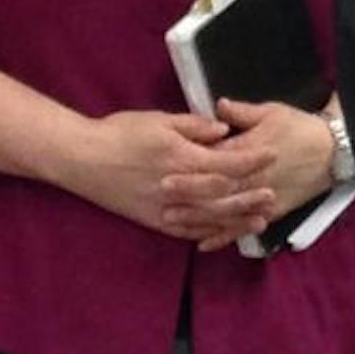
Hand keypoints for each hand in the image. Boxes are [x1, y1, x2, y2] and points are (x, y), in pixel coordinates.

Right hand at [58, 110, 274, 245]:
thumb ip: (195, 127)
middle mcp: (175, 188)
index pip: (226, 163)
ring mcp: (163, 208)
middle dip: (250, 196)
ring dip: (235, 220)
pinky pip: (185, 231)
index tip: (272, 154)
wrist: (81, 158)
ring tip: (259, 220)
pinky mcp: (151, 220)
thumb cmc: (120, 133)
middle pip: (222, 197)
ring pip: (207, 219)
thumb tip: (224, 131)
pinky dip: (207, 233)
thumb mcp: (160, 120)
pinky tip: (223, 233)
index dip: (252, 160)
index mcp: (180, 159)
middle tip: (273, 194)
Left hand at [179, 100, 335, 251]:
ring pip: (224, 211)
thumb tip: (218, 107)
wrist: (334, 152)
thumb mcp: (272, 112)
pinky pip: (242, 227)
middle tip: (161, 192)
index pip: (215, 158)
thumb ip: (242, 113)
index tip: (166, 163)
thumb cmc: (301, 128)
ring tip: (170, 218)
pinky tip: (202, 243)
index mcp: (250, 151)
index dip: (190, 162)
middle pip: (214, 187)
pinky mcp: (271, 213)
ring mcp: (261, 198)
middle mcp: (253, 178)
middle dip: (187, 191)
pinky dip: (222, 237)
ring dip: (197, 216)